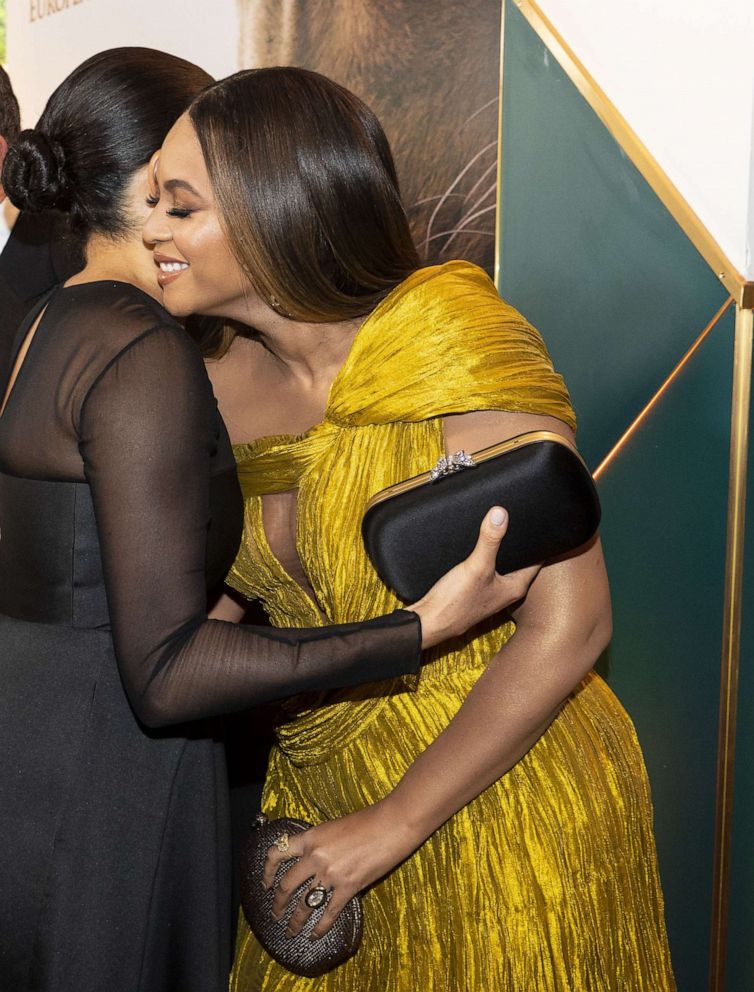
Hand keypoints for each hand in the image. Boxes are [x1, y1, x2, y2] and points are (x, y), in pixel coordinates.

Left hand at [263, 803, 415, 938]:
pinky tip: (315, 934)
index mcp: (311, 838)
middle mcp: (315, 857)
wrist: (392, 825)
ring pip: (304, 904)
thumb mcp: (334, 827)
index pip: (277, 853)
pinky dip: (320, 927)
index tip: (266, 883)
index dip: (267, 871)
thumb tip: (312, 861)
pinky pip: (329, 913)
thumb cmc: (367, 821)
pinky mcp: (348, 888)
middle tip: (276, 914)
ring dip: (295, 921)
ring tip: (291, 931)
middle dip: (278, 904)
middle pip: (286, 886)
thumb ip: (320, 844)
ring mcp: (330, 874)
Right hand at [410, 506, 540, 647]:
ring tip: (500, 529)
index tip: (538, 522)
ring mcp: (490, 592)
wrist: (429, 622)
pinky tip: (478, 548)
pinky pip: (487, 569)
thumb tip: (501, 513)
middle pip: (520, 561)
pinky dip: (486, 558)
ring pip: (503, 566)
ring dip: (502, 551)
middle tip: (520, 520)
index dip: (539, 541)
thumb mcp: (476, 567)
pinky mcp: (475, 592)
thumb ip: (490, 540)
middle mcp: (506, 591)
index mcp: (515, 587)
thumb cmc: (456, 603)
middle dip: (519, 543)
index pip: (537, 560)